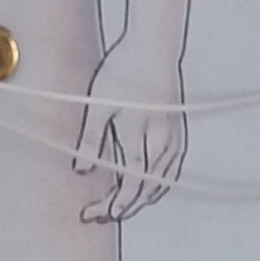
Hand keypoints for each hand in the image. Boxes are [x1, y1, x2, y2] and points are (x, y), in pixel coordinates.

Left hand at [72, 45, 188, 222]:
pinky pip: (169, 170)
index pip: (131, 181)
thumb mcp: (98, 103)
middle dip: (125, 206)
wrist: (154, 46)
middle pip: (147, 187)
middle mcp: (160, 140)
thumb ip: (90, 139)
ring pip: (161, 181)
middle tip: (101, 213)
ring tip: (118, 205)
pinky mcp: (177, 133)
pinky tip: (143, 187)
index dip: (117, 202)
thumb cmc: (123, 70)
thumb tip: (81, 170)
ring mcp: (173, 138)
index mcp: (139, 133)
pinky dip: (155, 185)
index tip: (100, 214)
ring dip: (140, 198)